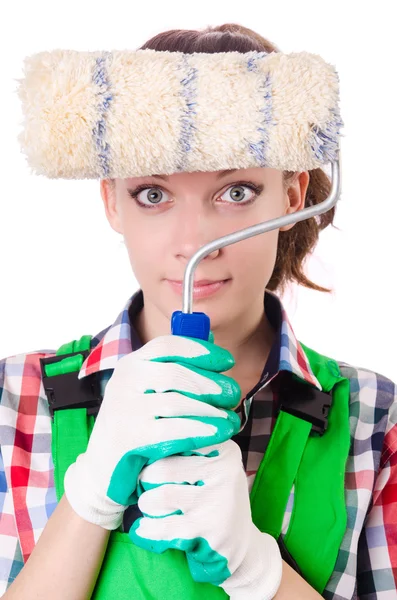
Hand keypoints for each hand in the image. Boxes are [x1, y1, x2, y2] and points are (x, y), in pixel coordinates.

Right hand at [63, 335, 240, 529]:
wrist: (104, 469)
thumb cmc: (137, 425)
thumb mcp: (150, 391)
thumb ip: (177, 367)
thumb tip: (210, 339)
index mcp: (131, 364)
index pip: (168, 346)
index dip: (202, 352)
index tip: (228, 362)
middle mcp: (125, 381)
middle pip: (178, 374)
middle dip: (212, 384)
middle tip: (233, 394)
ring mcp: (125, 409)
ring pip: (179, 403)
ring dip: (212, 411)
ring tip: (232, 419)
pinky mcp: (130, 438)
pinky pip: (175, 430)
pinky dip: (203, 430)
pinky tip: (221, 433)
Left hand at [130, 440, 282, 599]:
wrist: (239, 546)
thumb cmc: (213, 498)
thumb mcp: (211, 467)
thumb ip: (185, 448)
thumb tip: (142, 438)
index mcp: (225, 450)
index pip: (178, 438)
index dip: (154, 448)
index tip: (144, 452)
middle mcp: (226, 471)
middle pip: (163, 468)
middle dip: (144, 480)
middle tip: (142, 486)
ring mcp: (218, 502)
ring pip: (160, 496)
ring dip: (146, 504)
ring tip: (149, 506)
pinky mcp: (208, 533)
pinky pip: (162, 528)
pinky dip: (146, 529)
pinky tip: (143, 529)